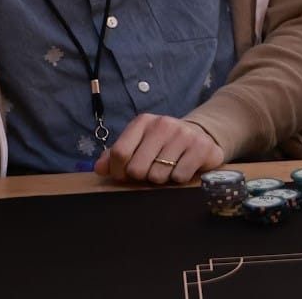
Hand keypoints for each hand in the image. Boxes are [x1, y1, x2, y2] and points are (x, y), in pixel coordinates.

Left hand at [94, 113, 225, 184]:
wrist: (199, 135)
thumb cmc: (162, 144)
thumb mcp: (138, 144)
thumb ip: (115, 156)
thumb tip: (99, 169)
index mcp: (143, 122)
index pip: (119, 153)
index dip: (118, 171)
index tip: (125, 174)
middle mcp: (164, 124)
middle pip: (137, 169)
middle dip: (142, 177)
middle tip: (150, 171)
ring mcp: (184, 135)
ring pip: (157, 176)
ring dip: (161, 179)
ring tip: (168, 168)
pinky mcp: (202, 147)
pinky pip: (179, 177)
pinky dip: (179, 179)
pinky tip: (182, 167)